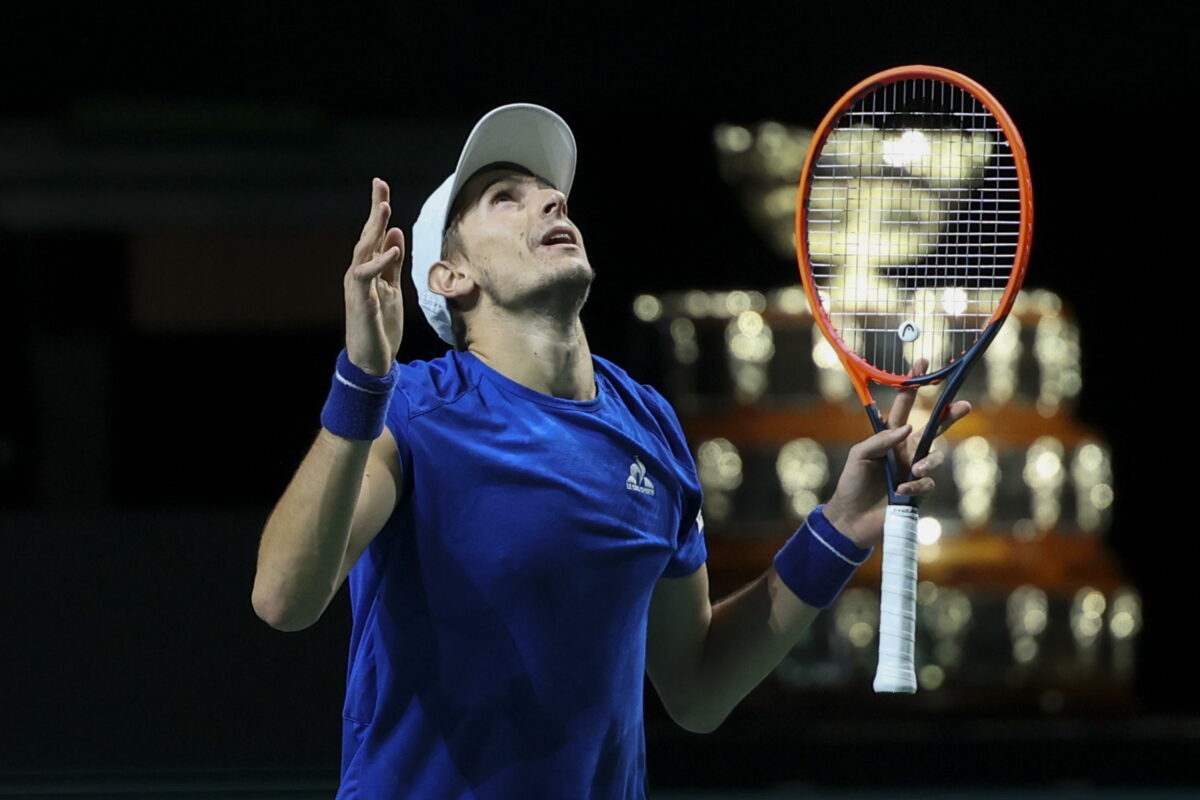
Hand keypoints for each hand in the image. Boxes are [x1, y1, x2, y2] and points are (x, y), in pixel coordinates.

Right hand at [344, 178, 404, 375]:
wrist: (371, 359)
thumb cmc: (380, 326)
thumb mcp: (392, 289)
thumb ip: (393, 264)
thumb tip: (395, 234)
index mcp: (368, 270)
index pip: (374, 235)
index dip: (378, 211)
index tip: (382, 186)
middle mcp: (359, 274)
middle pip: (367, 236)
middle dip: (375, 210)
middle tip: (379, 185)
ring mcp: (358, 287)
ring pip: (363, 251)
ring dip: (374, 229)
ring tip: (384, 208)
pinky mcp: (361, 301)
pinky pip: (368, 276)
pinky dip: (381, 262)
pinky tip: (393, 249)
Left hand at [822, 359, 971, 546]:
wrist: (851, 518)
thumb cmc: (852, 483)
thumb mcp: (859, 456)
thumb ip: (881, 440)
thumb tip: (907, 429)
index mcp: (890, 436)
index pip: (905, 406)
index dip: (914, 386)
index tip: (924, 364)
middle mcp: (906, 450)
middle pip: (934, 428)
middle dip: (950, 415)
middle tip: (965, 404)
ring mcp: (913, 470)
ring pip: (935, 457)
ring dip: (927, 462)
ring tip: (913, 470)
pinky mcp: (917, 491)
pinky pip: (927, 483)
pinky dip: (916, 485)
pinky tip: (901, 490)